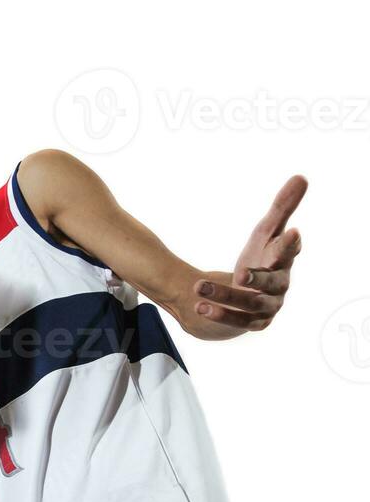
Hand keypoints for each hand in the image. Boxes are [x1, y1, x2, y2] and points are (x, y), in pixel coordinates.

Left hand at [190, 175, 305, 336]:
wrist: (246, 296)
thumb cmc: (260, 259)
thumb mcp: (264, 233)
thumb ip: (281, 208)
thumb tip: (301, 177)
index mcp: (283, 262)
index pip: (289, 251)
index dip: (289, 244)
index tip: (292, 233)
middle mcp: (280, 286)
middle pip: (272, 282)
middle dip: (258, 278)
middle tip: (241, 274)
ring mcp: (268, 307)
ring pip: (250, 303)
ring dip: (225, 296)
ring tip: (199, 287)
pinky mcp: (252, 323)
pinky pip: (237, 321)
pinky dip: (219, 314)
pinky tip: (199, 306)